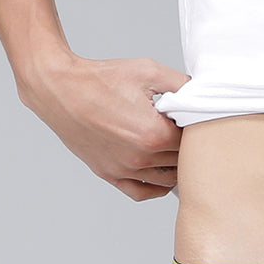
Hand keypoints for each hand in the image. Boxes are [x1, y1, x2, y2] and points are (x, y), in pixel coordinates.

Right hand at [18, 51, 189, 200]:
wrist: (61, 88)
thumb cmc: (101, 78)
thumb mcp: (149, 71)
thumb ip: (182, 84)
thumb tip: (202, 94)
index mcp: (154, 134)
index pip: (193, 142)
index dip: (197, 129)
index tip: (192, 117)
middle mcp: (140, 157)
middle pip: (181, 161)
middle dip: (188, 147)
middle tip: (184, 130)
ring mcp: (123, 169)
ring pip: (165, 179)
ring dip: (175, 166)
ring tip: (176, 149)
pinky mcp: (108, 173)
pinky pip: (140, 191)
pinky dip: (155, 187)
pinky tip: (162, 173)